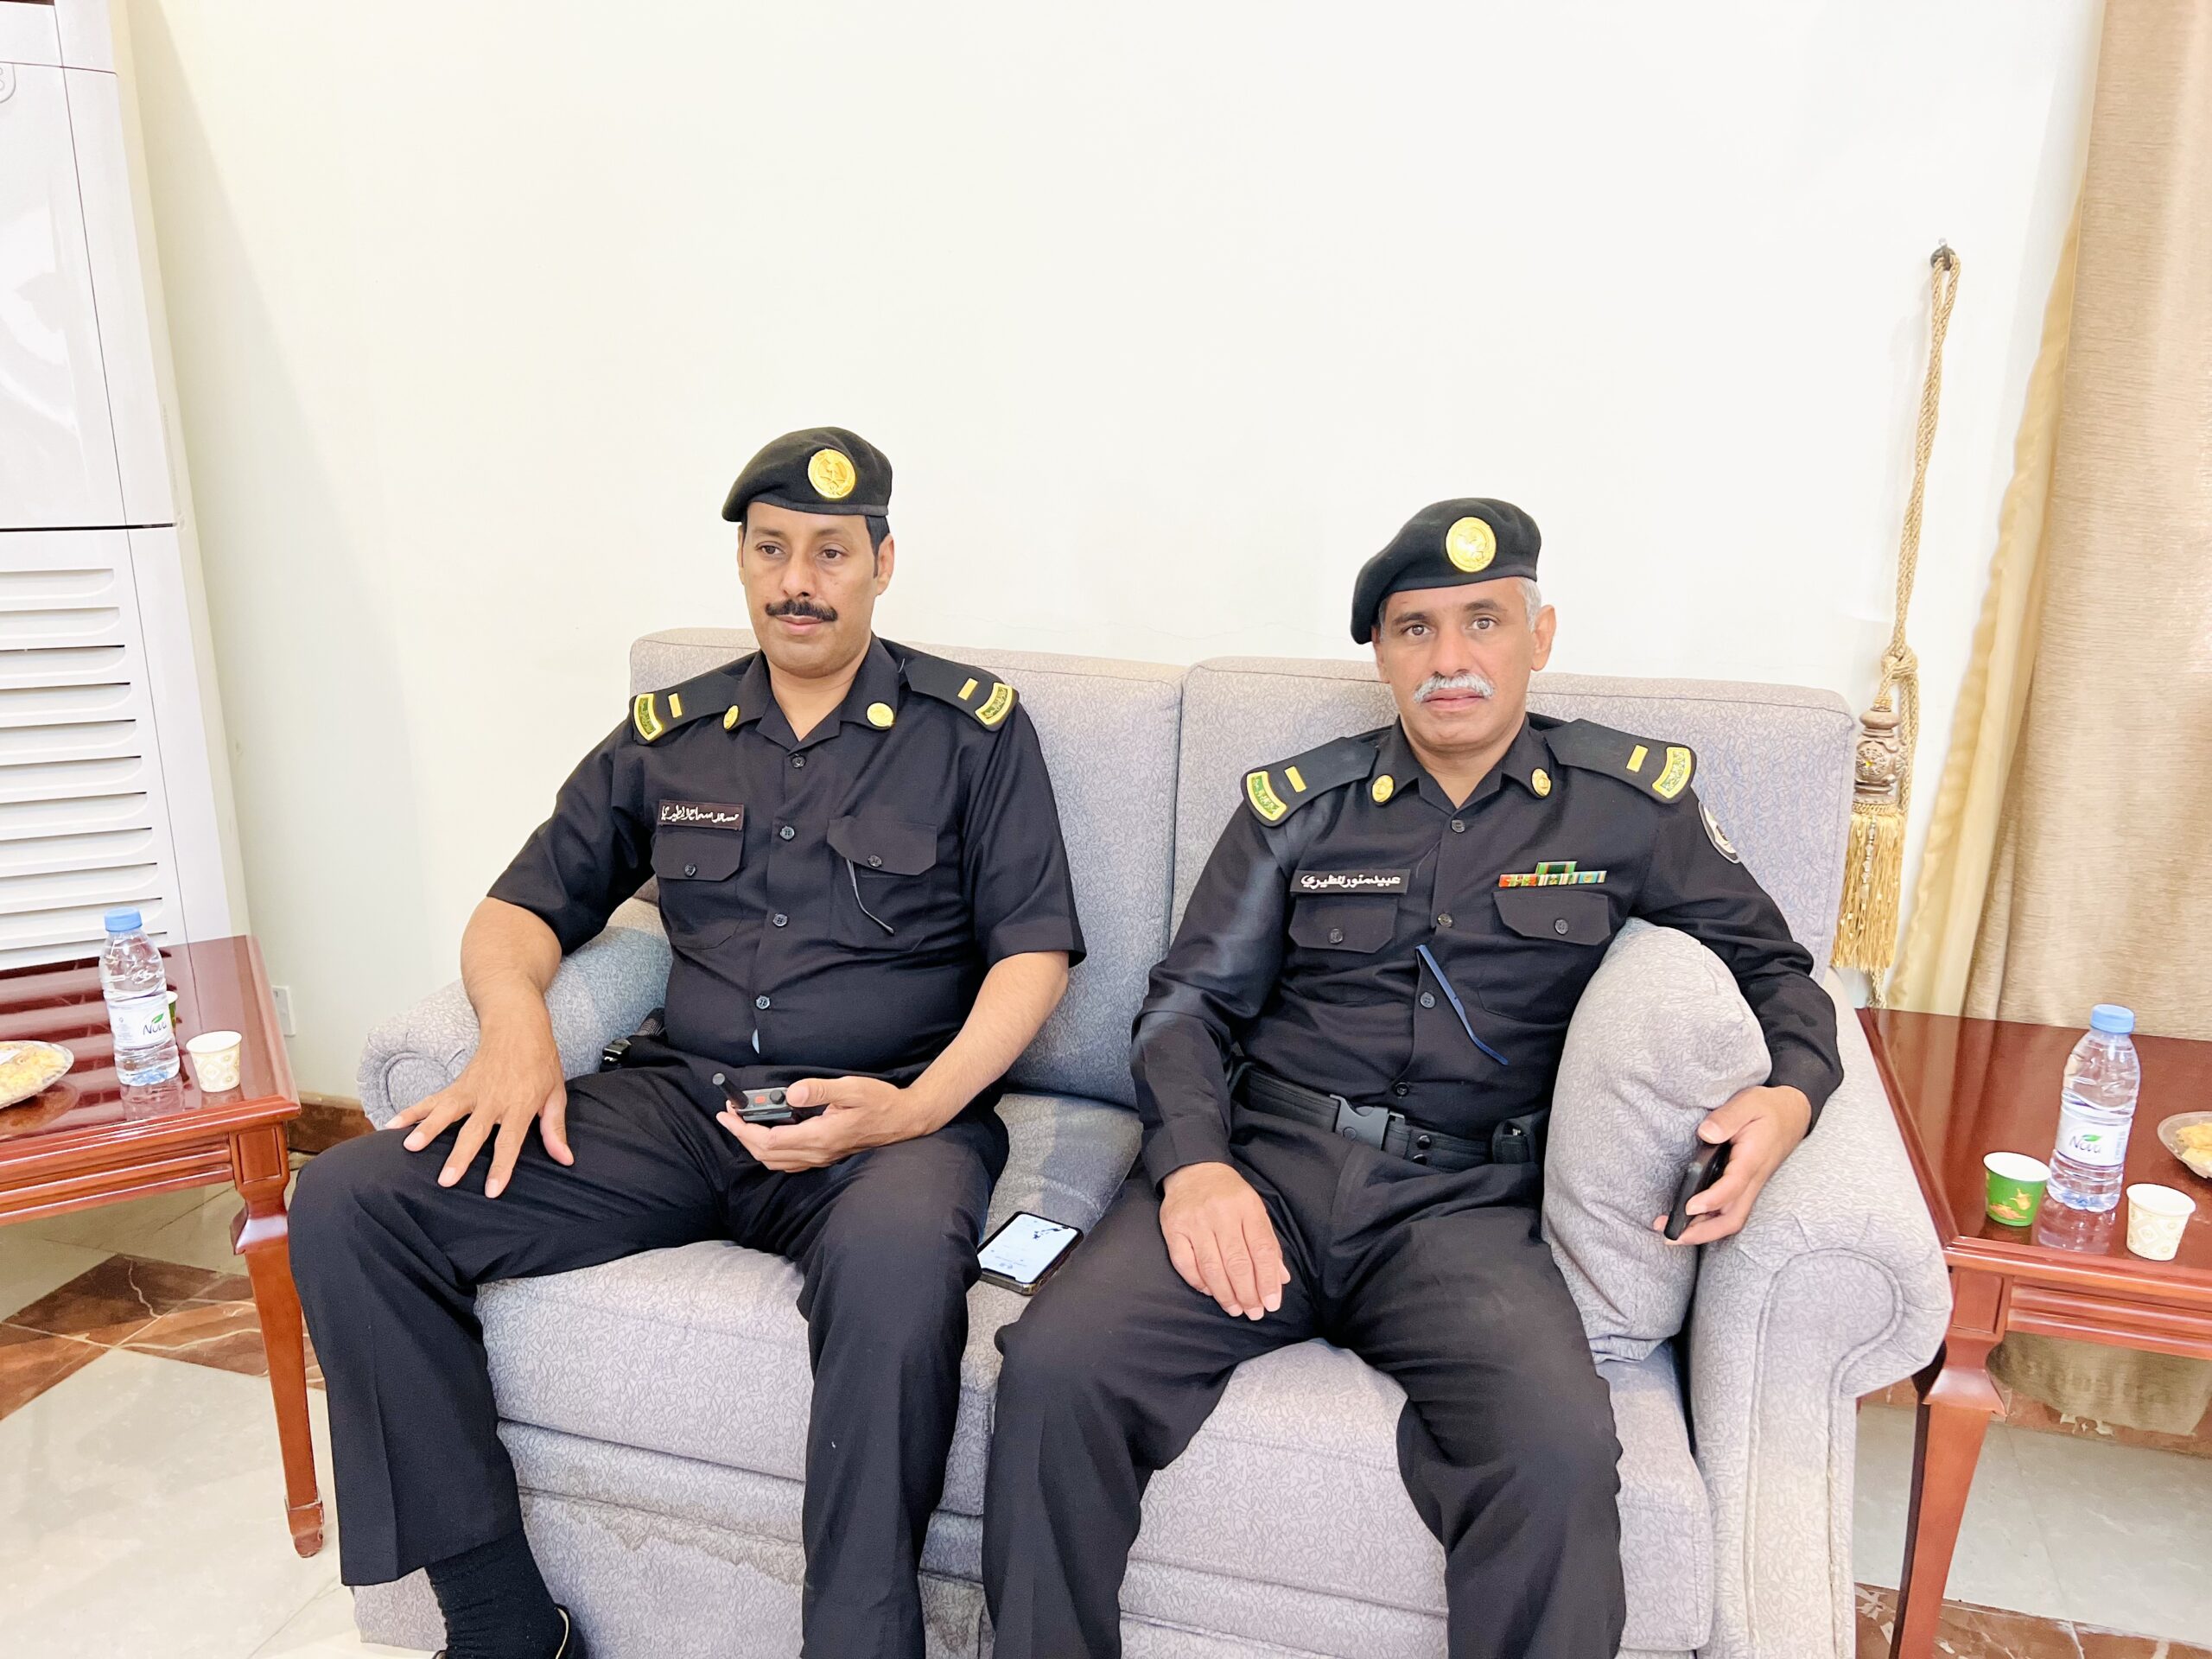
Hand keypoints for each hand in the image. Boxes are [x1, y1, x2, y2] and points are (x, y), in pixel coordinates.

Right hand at [387, 1028, 569, 1197]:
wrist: (518, 1026)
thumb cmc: (541, 1061)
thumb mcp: (556, 1093)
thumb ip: (555, 1128)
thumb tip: (565, 1159)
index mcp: (520, 1104)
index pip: (510, 1141)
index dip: (502, 1166)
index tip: (491, 1190)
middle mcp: (493, 1099)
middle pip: (474, 1131)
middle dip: (460, 1156)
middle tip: (445, 1179)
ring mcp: (472, 1091)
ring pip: (447, 1112)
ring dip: (428, 1130)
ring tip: (410, 1147)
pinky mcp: (458, 1085)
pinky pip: (432, 1100)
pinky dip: (411, 1112)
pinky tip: (392, 1126)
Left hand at [717, 1076, 938, 1171]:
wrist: (904, 1121)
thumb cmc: (881, 1102)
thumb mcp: (852, 1088)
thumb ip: (821, 1090)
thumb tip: (792, 1093)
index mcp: (820, 1136)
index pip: (769, 1140)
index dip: (744, 1129)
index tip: (729, 1114)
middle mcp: (818, 1152)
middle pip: (767, 1154)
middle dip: (742, 1137)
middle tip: (728, 1116)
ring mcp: (822, 1157)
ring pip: (776, 1161)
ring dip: (754, 1145)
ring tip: (742, 1125)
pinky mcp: (825, 1155)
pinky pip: (789, 1161)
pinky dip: (770, 1150)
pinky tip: (768, 1135)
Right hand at [1159, 1161, 1289, 1319]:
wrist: (1193, 1169)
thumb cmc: (1229, 1195)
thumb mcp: (1255, 1210)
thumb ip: (1268, 1244)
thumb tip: (1280, 1279)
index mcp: (1247, 1207)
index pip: (1261, 1249)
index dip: (1268, 1280)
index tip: (1272, 1303)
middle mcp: (1221, 1213)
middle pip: (1237, 1262)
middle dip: (1248, 1294)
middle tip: (1254, 1312)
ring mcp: (1195, 1221)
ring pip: (1212, 1267)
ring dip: (1225, 1294)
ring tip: (1235, 1309)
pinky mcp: (1173, 1228)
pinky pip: (1185, 1263)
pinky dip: (1199, 1282)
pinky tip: (1210, 1291)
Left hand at [1652, 1084, 1811, 1246]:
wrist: (1793, 1113)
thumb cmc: (1767, 1108)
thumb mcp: (1748, 1102)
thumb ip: (1727, 1118)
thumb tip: (1706, 1134)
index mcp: (1752, 1160)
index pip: (1733, 1187)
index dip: (1711, 1200)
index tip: (1688, 1207)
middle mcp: (1753, 1179)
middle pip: (1732, 1218)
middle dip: (1702, 1232)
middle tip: (1670, 1235)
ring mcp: (1751, 1186)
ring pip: (1731, 1219)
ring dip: (1703, 1231)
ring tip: (1672, 1233)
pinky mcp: (1746, 1186)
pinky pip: (1730, 1211)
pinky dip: (1710, 1221)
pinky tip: (1689, 1221)